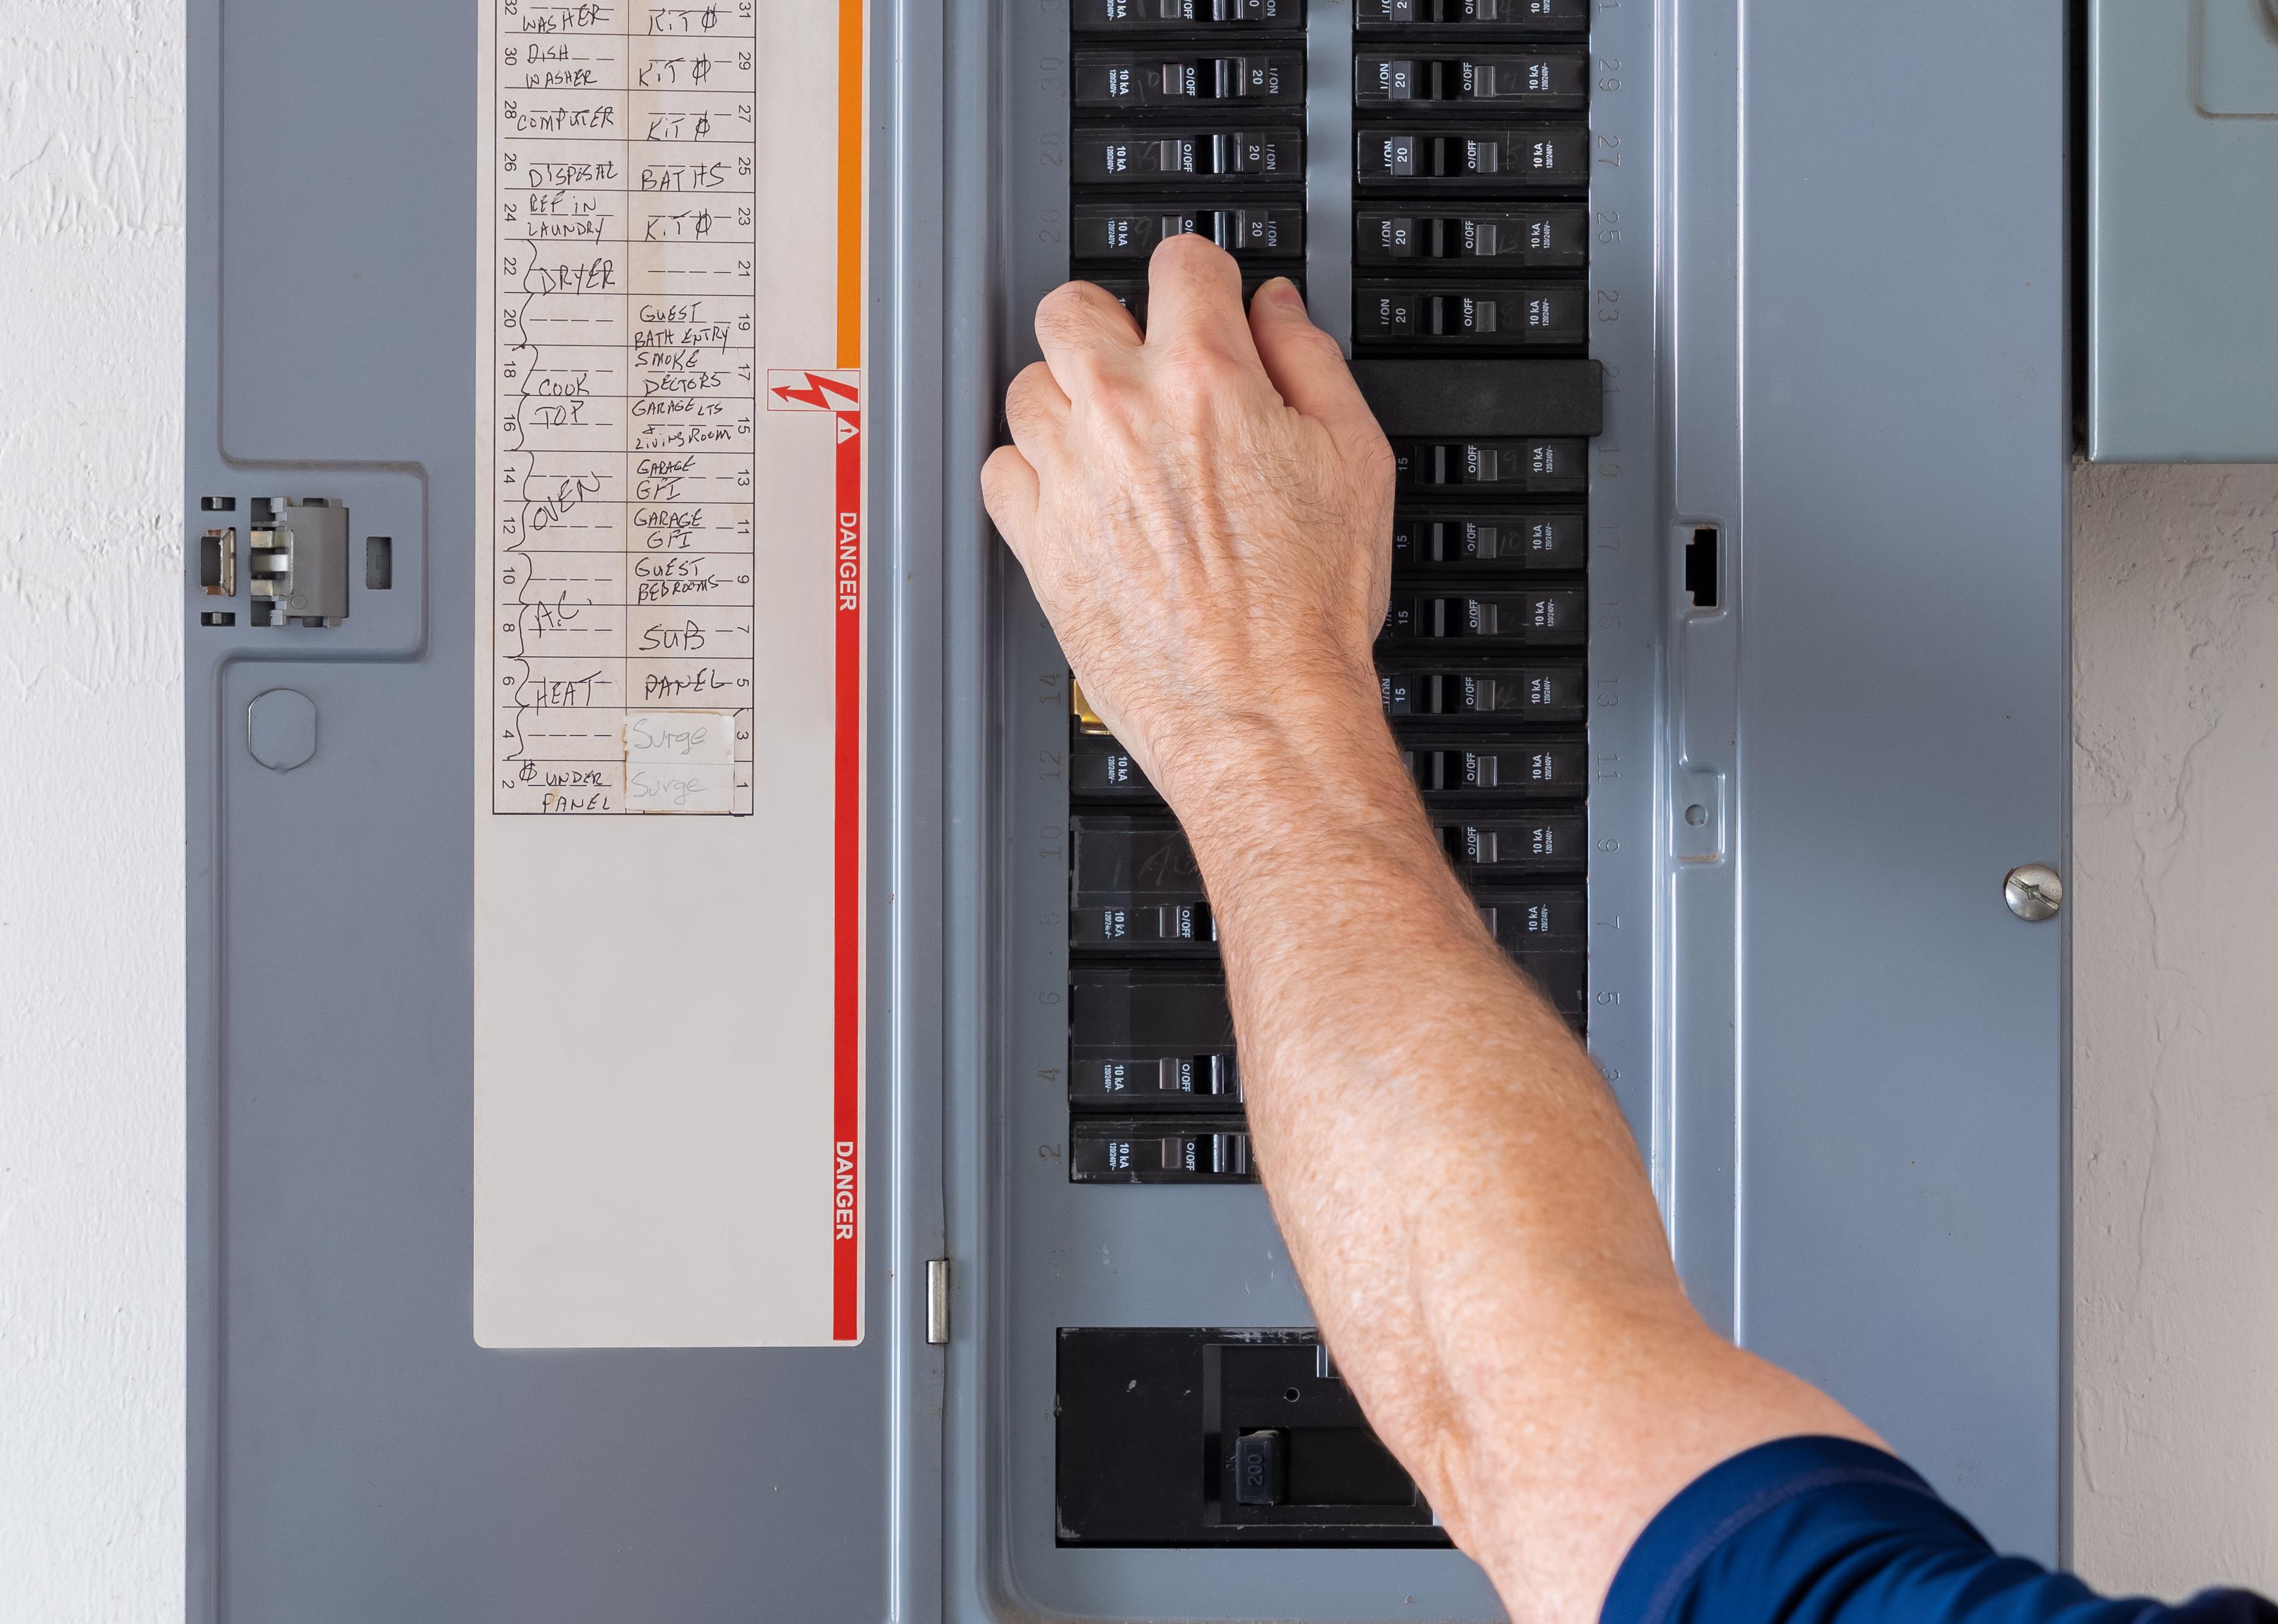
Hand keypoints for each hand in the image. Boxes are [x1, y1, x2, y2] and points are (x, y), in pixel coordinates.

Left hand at [980, 237, 1397, 808]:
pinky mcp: (1037, 539)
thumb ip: (1311, 362)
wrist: (1261, 710)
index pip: (1180, 263)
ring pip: (1027, 386)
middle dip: (1110, 324)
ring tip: (1112, 440)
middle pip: (1071, 308)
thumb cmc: (1309, 608)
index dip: (1202, 279)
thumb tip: (1277, 310)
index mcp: (1205, 378)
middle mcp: (1123, 414)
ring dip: (1066, 400)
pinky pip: (1000, 468)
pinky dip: (1031, 472)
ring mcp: (1069, 476)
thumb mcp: (1355, 458)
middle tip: (1142, 363)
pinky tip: (1078, 494)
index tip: (1204, 301)